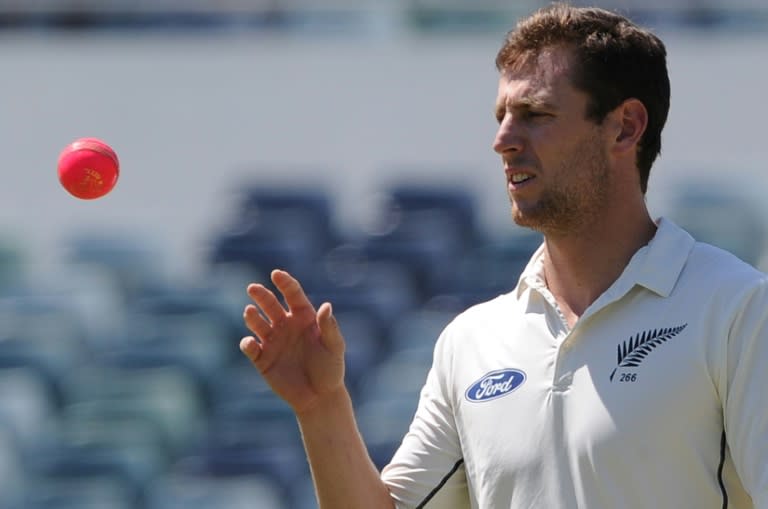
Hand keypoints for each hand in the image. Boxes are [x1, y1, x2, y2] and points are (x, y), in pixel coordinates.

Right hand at [240, 269, 345, 414]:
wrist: (320, 398)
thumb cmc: (331, 369)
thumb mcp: (334, 347)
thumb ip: (330, 327)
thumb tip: (326, 305)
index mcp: (304, 317)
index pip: (292, 294)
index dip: (285, 283)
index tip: (276, 274)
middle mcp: (286, 325)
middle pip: (270, 304)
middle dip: (261, 295)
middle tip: (253, 288)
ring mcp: (272, 341)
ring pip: (257, 323)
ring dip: (252, 317)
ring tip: (250, 312)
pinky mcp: (262, 359)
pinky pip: (250, 347)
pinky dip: (248, 343)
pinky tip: (251, 342)